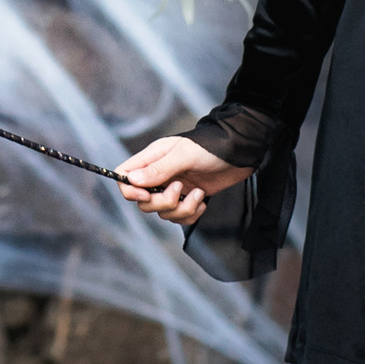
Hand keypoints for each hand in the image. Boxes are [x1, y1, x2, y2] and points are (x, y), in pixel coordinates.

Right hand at [117, 134, 251, 228]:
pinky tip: (203, 199)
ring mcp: (173, 188)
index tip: (147, 195)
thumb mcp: (184, 155)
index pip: (124, 176)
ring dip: (182, 209)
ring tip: (198, 193)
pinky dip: (191, 213)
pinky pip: (180, 217)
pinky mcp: (188, 198)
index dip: (130, 191)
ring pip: (163, 212)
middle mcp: (159, 174)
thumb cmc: (211, 147)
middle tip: (179, 190)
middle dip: (162, 203)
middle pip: (143, 201)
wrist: (240, 153)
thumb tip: (132, 180)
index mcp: (152, 158)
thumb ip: (159, 169)